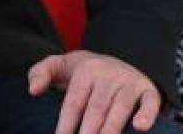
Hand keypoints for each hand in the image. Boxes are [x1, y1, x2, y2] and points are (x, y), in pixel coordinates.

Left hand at [28, 50, 161, 133]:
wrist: (119, 56)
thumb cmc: (84, 71)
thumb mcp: (59, 65)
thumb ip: (40, 73)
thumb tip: (32, 91)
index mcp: (85, 71)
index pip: (73, 104)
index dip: (66, 126)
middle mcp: (108, 75)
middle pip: (96, 110)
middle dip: (87, 133)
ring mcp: (129, 82)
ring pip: (119, 110)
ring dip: (110, 132)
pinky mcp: (148, 90)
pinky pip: (150, 102)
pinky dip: (147, 115)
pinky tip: (139, 128)